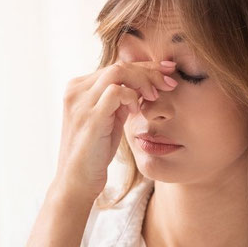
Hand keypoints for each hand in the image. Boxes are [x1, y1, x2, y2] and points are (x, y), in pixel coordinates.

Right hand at [53, 60, 177, 199]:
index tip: (168, 71)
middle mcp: (76, 90)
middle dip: (150, 71)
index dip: (144, 67)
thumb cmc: (94, 153)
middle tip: (171, 81)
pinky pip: (117, 92)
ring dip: (144, 81)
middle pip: (119, 65)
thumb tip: (143, 85)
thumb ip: (120, 101)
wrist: (77, 181)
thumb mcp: (109, 120)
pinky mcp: (90, 116)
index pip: (115, 66)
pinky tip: (139, 110)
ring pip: (119, 72)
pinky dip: (133, 96)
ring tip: (157, 95)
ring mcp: (80, 102)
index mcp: (79, 88)